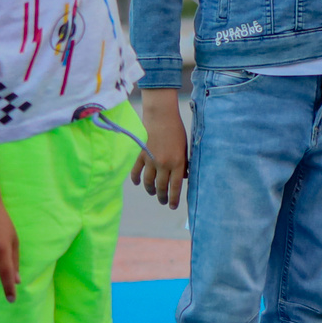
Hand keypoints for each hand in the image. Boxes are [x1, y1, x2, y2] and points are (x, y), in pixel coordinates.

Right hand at [134, 94, 188, 208]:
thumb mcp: (185, 148)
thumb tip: (182, 177)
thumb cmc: (177, 130)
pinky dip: (136, 179)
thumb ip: (184, 164)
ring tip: (153, 193)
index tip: (173, 206)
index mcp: (177, 162)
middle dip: (163, 197)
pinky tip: (138, 183)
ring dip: (151, 190)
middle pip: (161, 187)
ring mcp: (151, 160)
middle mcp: (164, 164)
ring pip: (148, 182)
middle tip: (163, 201)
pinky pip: (136, 171)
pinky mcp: (141, 155)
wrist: (161, 116)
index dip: (174, 199)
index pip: (175, 187)